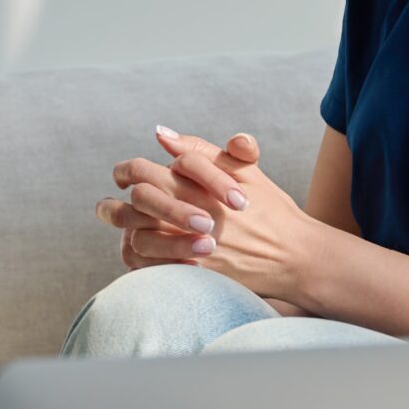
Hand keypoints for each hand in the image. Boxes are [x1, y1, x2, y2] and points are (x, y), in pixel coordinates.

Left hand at [96, 125, 321, 306]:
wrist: (297, 256)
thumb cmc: (270, 209)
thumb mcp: (245, 170)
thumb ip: (202, 150)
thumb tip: (161, 134)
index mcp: (201, 185)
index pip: (147, 169)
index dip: (128, 171)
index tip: (123, 176)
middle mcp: (194, 213)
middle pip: (141, 199)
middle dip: (121, 198)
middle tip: (111, 203)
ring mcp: (194, 245)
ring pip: (138, 236)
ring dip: (126, 229)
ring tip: (120, 226)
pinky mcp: (196, 274)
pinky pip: (151, 268)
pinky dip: (138, 260)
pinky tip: (136, 252)